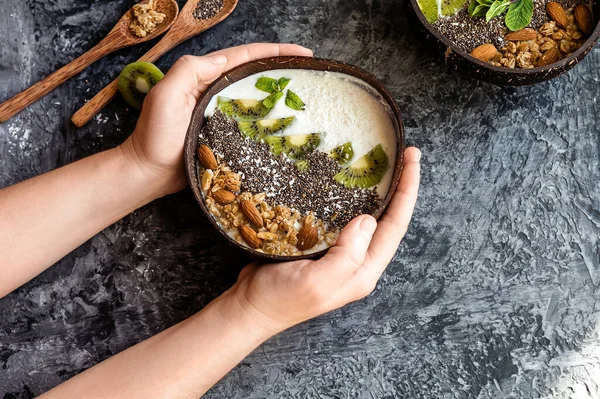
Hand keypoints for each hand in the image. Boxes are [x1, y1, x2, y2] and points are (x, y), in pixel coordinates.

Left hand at [118, 43, 313, 197]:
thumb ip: (190, 70)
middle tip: (309, 72)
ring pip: (254, 96)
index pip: (244, 57)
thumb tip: (223, 59)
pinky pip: (250, 121)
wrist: (148, 172)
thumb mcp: (166, 95)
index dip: (274, 52)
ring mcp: (220, 113)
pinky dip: (267, 119)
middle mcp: (213, 91)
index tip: (302, 53)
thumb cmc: (155, 135)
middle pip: (253, 73)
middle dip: (281, 68)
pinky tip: (284, 124)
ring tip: (305, 94)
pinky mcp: (224, 134)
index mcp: (204, 77)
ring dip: (278, 93)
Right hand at [227, 148, 421, 335]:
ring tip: (384, 162)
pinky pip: (343, 215)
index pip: (395, 226)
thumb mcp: (316, 282)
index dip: (407, 192)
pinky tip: (347, 180)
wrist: (249, 307)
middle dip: (400, 186)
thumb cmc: (281, 300)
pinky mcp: (322, 243)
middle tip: (406, 152)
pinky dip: (350, 195)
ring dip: (379, 189)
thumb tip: (368, 220)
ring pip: (368, 215)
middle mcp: (357, 260)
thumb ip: (347, 255)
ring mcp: (340, 252)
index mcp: (363, 270)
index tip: (412, 159)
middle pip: (388, 218)